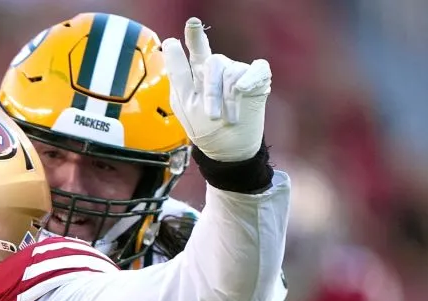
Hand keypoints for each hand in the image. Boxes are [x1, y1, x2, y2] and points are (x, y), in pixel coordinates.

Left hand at [161, 17, 271, 161]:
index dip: (194, 36)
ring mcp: (238, 74)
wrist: (228, 149)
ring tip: (226, 119)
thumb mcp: (184, 104)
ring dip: (225, 99)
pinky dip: (249, 79)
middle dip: (207, 75)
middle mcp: (218, 71)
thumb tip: (170, 43)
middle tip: (206, 88)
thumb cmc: (205, 129)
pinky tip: (243, 91)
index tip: (191, 23)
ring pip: (229, 73)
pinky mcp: (256, 80)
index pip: (194, 51)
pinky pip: (256, 69)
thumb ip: (176, 74)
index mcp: (198, 76)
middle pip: (211, 60)